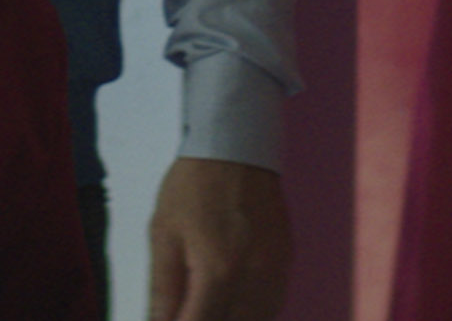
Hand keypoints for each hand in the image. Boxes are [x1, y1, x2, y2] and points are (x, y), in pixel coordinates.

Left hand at [146, 157, 288, 320]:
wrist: (236, 148)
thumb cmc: (194, 186)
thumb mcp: (164, 235)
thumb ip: (163, 290)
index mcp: (219, 272)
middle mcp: (254, 279)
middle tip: (189, 310)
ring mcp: (276, 271)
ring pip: (258, 320)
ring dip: (232, 318)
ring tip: (209, 307)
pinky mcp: (287, 261)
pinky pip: (273, 305)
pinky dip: (253, 314)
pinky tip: (234, 305)